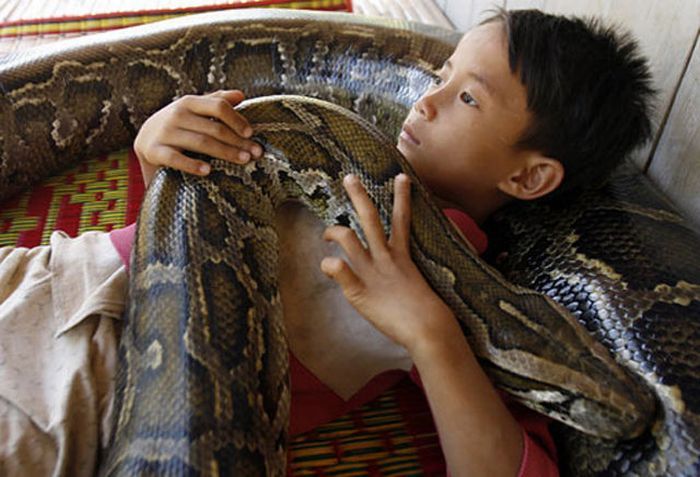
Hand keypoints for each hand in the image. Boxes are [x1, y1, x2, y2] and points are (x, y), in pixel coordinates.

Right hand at [133, 90, 263, 186]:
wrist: (145, 139)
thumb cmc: (179, 124)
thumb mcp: (195, 110)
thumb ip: (216, 101)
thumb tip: (241, 95)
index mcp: (190, 103)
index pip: (218, 106)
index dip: (236, 119)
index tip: (251, 133)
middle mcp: (177, 115)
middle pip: (213, 128)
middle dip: (238, 141)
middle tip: (256, 153)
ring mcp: (165, 133)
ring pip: (200, 143)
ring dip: (224, 152)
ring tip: (243, 160)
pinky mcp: (155, 151)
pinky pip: (175, 158)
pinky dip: (191, 164)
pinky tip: (208, 170)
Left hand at [320, 173, 460, 354]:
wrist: (430, 330)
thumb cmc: (428, 314)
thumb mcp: (417, 285)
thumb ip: (403, 275)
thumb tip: (397, 275)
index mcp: (402, 256)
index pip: (402, 219)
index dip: (402, 196)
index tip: (401, 176)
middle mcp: (386, 259)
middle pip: (371, 219)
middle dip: (359, 196)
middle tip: (349, 178)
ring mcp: (372, 273)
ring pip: (349, 239)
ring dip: (334, 231)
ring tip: (328, 233)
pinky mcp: (359, 292)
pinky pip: (340, 271)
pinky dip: (330, 265)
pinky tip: (327, 265)